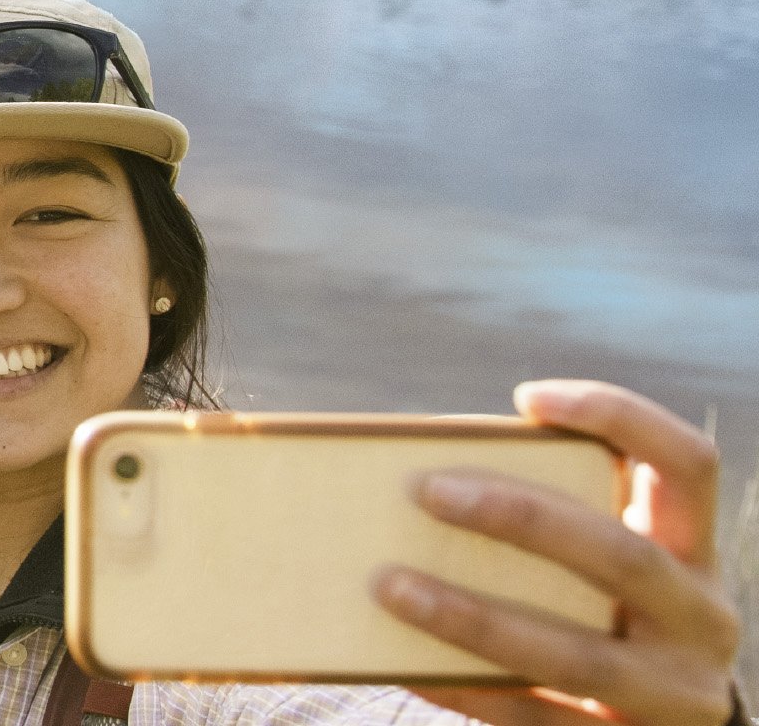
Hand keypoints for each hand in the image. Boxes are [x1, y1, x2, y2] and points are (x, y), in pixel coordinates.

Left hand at [392, 379, 741, 725]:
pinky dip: (464, 689)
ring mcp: (672, 693)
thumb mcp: (613, 573)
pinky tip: (404, 666)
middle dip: (523, 518)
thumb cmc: (611, 623)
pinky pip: (533, 717)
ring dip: (473, 617)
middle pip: (622, 555)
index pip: (687, 465)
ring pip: (574, 653)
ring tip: (388, 584)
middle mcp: (701, 618)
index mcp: (695, 553)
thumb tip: (419, 476)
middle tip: (426, 489)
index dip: (619, 418)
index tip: (529, 396)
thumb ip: (557, 528)